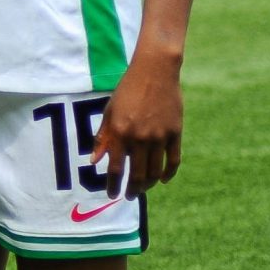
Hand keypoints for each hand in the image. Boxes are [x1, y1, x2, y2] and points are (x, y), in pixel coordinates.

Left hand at [90, 53, 184, 196]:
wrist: (155, 72)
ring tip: (143, 189)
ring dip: (149, 184)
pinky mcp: (175, 133)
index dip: (113, 185)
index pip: (115, 168)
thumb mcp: (109, 112)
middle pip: (137, 174)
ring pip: (155, 171)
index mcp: (120, 133)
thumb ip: (102, 138)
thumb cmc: (127, 90)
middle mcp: (139, 138)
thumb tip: (94, 160)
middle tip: (129, 196)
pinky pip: (173, 160)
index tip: (111, 195)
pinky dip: (168, 173)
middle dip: (132, 189)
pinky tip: (163, 180)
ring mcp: (159, 136)